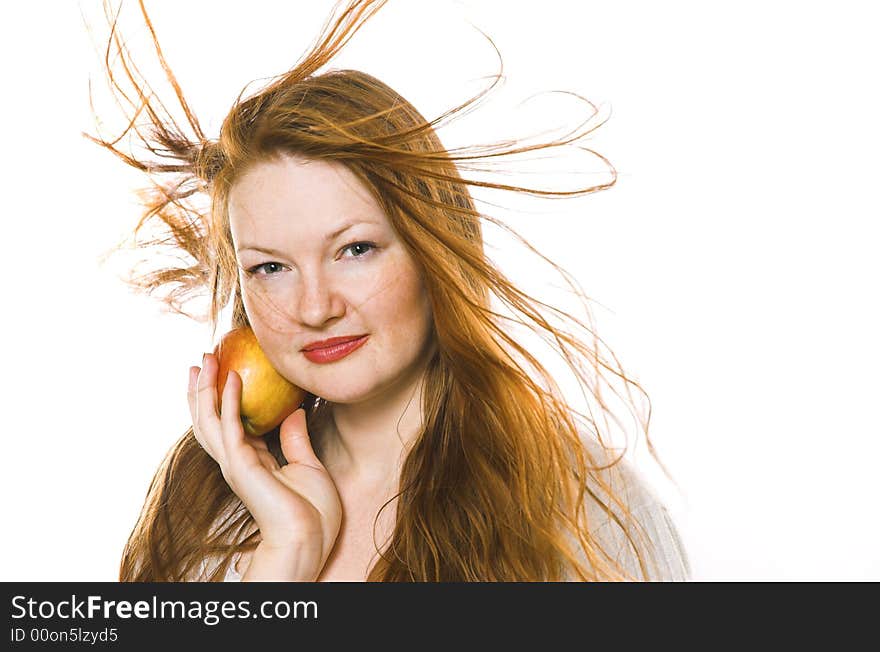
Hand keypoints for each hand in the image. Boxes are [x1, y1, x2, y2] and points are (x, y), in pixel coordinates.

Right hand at [187, 353, 341, 579]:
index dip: (221, 398)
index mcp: (251, 461)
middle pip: (209, 419)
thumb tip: (294, 413)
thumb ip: (296, 439)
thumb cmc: (313, 513)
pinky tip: (232, 377)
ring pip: (209, 420)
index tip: (221, 371)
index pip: (228, 424)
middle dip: (202, 389)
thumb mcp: (308, 466)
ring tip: (206, 359)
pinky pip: (231, 426)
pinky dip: (229, 401)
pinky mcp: (241, 465)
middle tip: (202, 359)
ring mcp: (235, 464)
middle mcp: (236, 461)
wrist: (309, 539)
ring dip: (206, 388)